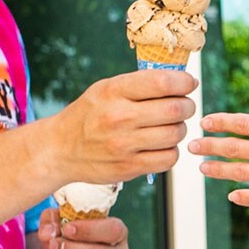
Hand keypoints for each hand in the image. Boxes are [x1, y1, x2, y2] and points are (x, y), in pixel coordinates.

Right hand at [48, 70, 194, 184]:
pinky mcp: (128, 167)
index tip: (189, 84)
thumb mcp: (106, 89)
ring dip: (179, 129)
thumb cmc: (90, 114)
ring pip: (176, 134)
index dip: (184, 82)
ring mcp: (123, 144)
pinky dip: (171, 151)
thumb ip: (140, 84)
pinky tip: (161, 145)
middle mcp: (119, 117)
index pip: (163, 82)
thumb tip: (183, 80)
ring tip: (169, 126)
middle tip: (183, 106)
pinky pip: (169, 158)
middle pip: (175, 109)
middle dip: (187, 106)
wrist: (59, 149)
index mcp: (114, 91)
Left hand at [191, 100, 248, 211]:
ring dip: (218, 170)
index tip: (205, 121)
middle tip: (191, 146)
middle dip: (210, 146)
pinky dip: (244, 196)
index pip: (246, 123)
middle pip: (235, 147)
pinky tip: (232, 196)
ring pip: (241, 172)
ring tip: (202, 169)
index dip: (222, 121)